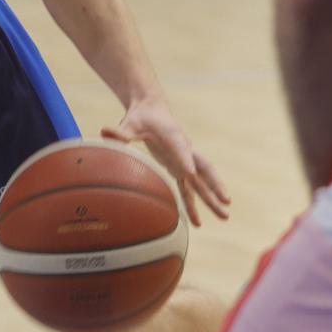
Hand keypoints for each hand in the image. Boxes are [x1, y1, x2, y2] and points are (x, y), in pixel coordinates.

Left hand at [105, 96, 230, 226]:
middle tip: (227, 202)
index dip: (185, 161)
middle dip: (215, 185)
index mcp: (173, 137)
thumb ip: (121, 131)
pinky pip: (189, 188)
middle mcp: (184, 150)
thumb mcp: (130, 122)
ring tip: (225, 217)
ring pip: (203, 181)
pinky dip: (194, 204)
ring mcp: (184, 160)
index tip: (191, 173)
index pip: (181, 150)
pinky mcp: (179, 167)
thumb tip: (105, 132)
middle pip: (204, 169)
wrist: (152, 108)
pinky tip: (197, 223)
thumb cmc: (141, 116)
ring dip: (213, 198)